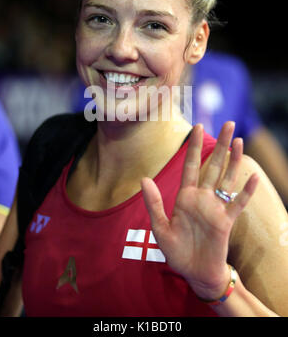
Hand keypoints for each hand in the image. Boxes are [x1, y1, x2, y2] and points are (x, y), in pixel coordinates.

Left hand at [141, 121, 258, 299]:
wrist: (194, 272)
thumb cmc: (177, 251)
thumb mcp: (160, 228)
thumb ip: (153, 203)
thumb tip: (143, 178)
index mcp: (185, 196)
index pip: (191, 165)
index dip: (195, 146)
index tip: (199, 126)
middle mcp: (202, 198)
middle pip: (213, 165)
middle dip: (221, 145)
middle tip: (229, 124)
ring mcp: (216, 208)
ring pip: (227, 179)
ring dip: (234, 160)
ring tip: (239, 141)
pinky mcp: (226, 222)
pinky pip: (238, 204)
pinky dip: (246, 192)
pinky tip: (253, 177)